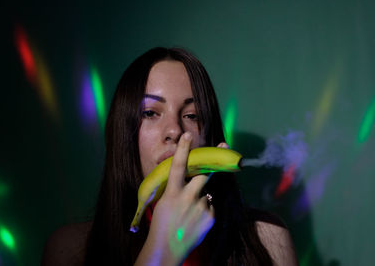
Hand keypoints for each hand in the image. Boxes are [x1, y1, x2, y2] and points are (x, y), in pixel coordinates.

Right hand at [136, 133, 226, 264]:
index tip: (188, 135)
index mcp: (172, 193)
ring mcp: (201, 207)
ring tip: (188, 214)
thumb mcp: (163, 203)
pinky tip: (194, 221)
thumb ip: (176, 190)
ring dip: (199, 198)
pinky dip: (203, 211)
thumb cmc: (162, 224)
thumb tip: (188, 179)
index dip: (183, 150)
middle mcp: (188, 197)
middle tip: (223, 145)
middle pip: (204, 174)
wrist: (167, 249)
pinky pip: (209, 206)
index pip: (178, 167)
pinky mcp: (210, 217)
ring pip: (205, 194)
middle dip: (213, 161)